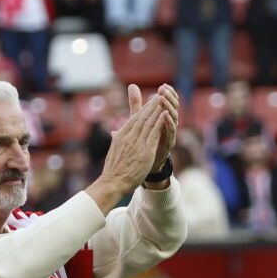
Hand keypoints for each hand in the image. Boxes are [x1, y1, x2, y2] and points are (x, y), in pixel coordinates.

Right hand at [90, 83, 178, 204]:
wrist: (112, 183)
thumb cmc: (113, 171)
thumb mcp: (114, 150)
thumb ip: (116, 139)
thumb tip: (114, 132)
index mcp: (121, 136)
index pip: (134, 119)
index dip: (143, 109)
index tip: (150, 101)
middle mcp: (128, 137)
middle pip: (142, 117)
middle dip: (151, 105)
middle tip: (159, 94)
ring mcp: (136, 144)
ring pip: (148, 122)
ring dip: (157, 110)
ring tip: (164, 100)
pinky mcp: (145, 152)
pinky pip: (153, 134)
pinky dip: (159, 123)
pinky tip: (165, 114)